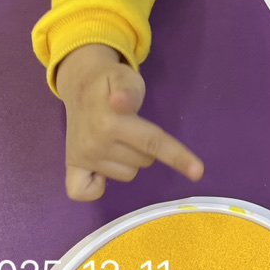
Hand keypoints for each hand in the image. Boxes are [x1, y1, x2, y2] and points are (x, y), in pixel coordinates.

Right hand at [56, 44, 203, 200]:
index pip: (152, 142)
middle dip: (145, 146)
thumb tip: (121, 102)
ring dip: (127, 159)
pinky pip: (87, 192)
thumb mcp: (126, 78)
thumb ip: (130, 90)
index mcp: (110, 122)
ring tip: (115, 136)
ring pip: (127, 174)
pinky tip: (98, 166)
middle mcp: (94, 144)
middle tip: (130, 125)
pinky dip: (97, 184)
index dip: (178, 156)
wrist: (81, 84)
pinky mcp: (71, 166)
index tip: (198, 172)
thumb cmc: (111, 82)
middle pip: (144, 161)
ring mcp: (81, 158)